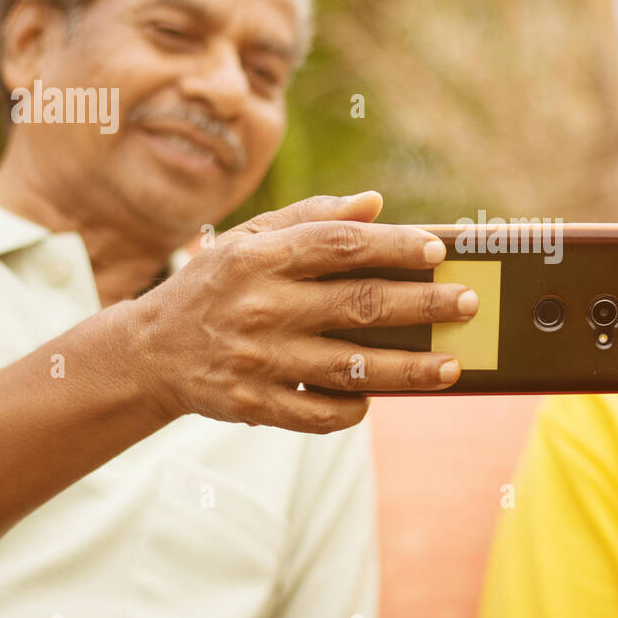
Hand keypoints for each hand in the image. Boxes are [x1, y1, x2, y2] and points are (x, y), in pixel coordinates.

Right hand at [130, 191, 476, 432]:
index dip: (395, 247)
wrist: (149, 352)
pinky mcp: (253, 405)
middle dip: (422, 305)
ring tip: (451, 365)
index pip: (341, 246)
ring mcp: (257, 361)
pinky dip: (355, 407)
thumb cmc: (215, 284)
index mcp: (260, 257)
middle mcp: (260, 307)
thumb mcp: (248, 239)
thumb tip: (374, 204)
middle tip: (468, 303)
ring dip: (408, 369)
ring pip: (350, 368)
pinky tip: (380, 396)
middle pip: (359, 305)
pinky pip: (319, 413)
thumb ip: (310, 219)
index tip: (438, 252)